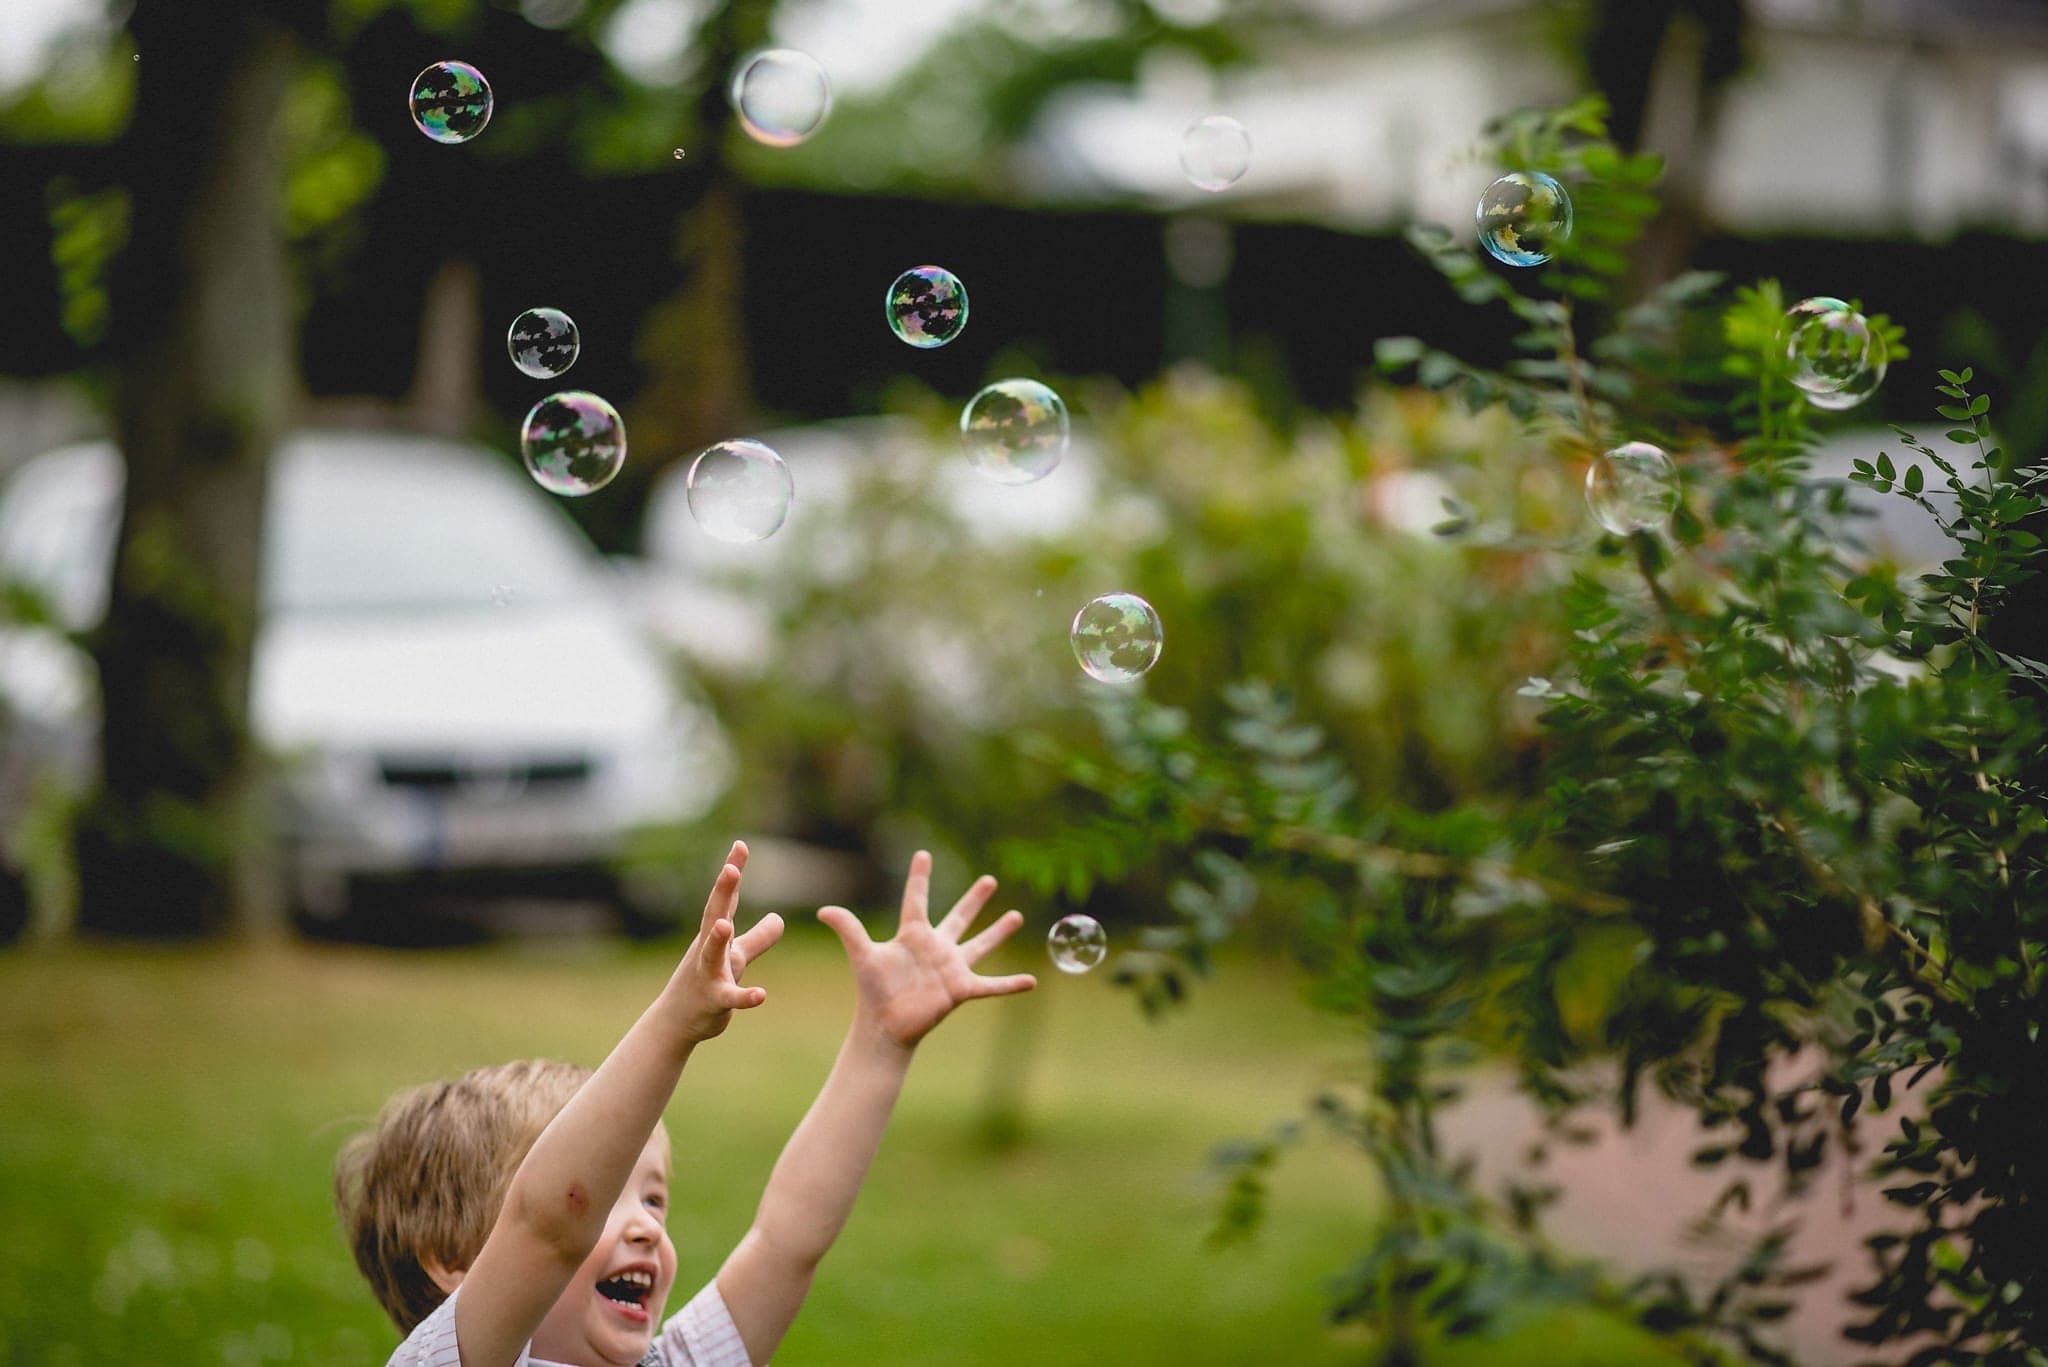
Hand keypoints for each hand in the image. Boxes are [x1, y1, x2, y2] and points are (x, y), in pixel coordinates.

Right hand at [671, 840, 785, 1041]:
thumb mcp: (737, 957)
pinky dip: (744, 997)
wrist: (677, 1022)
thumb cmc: (706, 982)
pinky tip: (760, 995)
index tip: (740, 845)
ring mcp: (708, 975)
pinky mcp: (714, 1001)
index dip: (732, 872)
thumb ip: (758, 938)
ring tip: (724, 925)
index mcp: (715, 935)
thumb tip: (780, 918)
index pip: (725, 899)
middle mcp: (708, 949)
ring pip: (712, 955)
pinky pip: (729, 998)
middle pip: (714, 916)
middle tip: (730, 870)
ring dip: (717, 940)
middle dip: (722, 893)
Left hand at [818, 850, 1036, 1049]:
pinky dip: (1011, 984)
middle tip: (989, 879)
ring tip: (1017, 916)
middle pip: (959, 917)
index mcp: (912, 935)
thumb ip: (849, 930)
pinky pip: (991, 985)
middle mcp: (936, 947)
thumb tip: (824, 910)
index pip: (916, 899)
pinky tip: (1032, 982)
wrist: (885, 1025)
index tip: (923, 854)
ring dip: (998, 931)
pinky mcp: (961, 989)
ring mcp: (951, 968)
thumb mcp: (862, 956)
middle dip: (974, 899)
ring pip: (980, 944)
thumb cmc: (873, 990)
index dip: (919, 877)